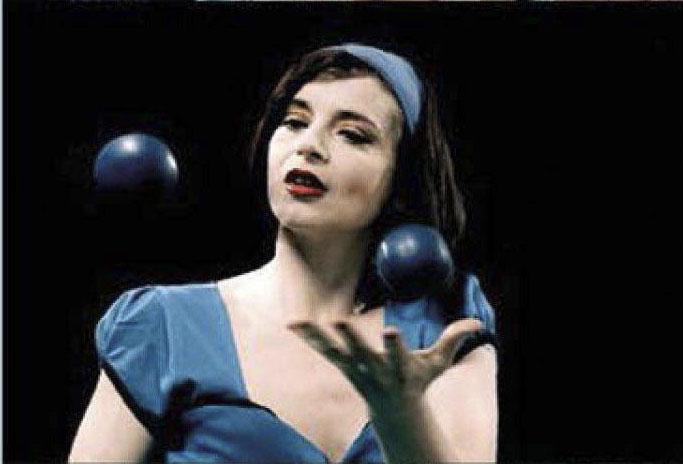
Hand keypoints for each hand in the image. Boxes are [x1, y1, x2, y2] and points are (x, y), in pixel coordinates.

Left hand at [287, 317, 482, 411]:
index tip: (391, 330)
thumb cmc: (419, 381)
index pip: (398, 356)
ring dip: (318, 336)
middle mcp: (375, 371)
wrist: (395, 412)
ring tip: (298, 321)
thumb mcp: (438, 364)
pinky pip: (324, 351)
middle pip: (361, 353)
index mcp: (400, 370)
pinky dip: (309, 338)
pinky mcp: (344, 367)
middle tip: (340, 321)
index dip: (394, 345)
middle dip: (352, 339)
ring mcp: (356, 371)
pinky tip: (292, 323)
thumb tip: (477, 322)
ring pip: (335, 351)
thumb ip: (454, 339)